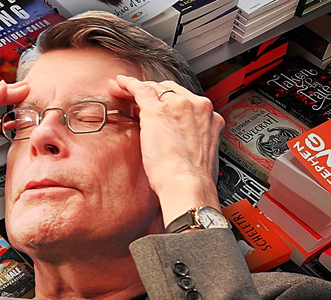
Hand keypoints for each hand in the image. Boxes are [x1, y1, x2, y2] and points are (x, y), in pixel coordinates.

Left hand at [109, 76, 223, 227]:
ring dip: (138, 88)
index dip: (170, 102)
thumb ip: (192, 142)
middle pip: (171, 90)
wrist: (189, 186)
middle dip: (154, 93)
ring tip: (123, 90)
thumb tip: (179, 143)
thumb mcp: (200, 156)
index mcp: (211, 119)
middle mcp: (197, 107)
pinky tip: (120, 82)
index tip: (161, 108)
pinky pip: (140, 89)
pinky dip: (128, 84)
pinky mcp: (157, 111)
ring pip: (155, 88)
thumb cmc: (194, 180)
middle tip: (138, 99)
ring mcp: (178, 106)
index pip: (187, 100)